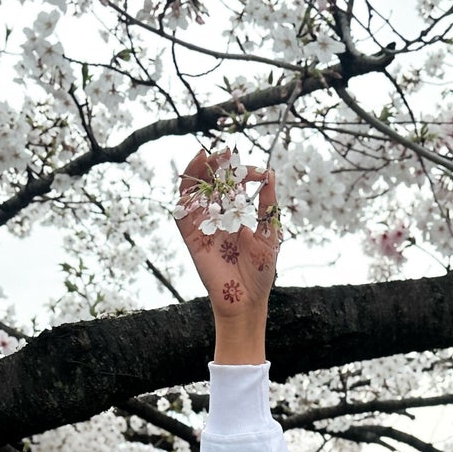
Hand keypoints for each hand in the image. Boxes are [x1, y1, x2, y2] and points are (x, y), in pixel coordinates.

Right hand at [174, 146, 281, 323]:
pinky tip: (192, 183)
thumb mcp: (269, 233)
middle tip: (224, 152)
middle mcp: (218, 216)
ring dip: (196, 172)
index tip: (258, 171)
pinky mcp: (191, 239)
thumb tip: (270, 173)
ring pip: (193, 192)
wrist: (247, 300)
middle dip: (215, 165)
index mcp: (237, 214)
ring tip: (205, 156)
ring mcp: (203, 226)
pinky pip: (182, 215)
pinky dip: (183, 197)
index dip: (243, 172)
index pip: (235, 184)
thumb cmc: (261, 271)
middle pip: (210, 182)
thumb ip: (267, 205)